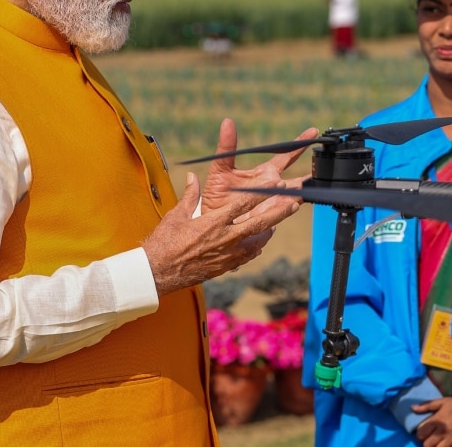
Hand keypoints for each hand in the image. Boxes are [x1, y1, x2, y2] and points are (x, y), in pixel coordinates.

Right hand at [142, 172, 294, 295]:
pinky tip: (258, 243)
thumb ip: (190, 195)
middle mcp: (225, 239)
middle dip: (279, 213)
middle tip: (295, 204)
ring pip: (257, 242)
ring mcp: (226, 255)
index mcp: (213, 223)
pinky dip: (254, 248)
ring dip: (269, 231)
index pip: (243, 204)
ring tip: (277, 223)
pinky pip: (246, 256)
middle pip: (260, 224)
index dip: (262, 192)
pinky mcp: (224, 266)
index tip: (276, 183)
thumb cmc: (163, 243)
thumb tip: (193, 176)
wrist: (156, 274)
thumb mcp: (175, 216)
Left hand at [200, 119, 317, 216]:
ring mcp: (275, 203)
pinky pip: (285, 211)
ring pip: (296, 195)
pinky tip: (295, 201)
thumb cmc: (217, 195)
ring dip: (304, 189)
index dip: (298, 144)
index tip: (313, 132)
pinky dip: (290, 206)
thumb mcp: (220, 169)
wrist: (212, 223)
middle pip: (298, 178)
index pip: (286, 155)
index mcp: (265, 173)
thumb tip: (227, 121)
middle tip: (325, 162)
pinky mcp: (272, 218)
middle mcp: (274, 187)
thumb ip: (226, 146)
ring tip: (315, 181)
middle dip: (312, 170)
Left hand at [413, 397, 451, 446]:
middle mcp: (443, 431)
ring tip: (437, 444)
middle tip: (430, 439)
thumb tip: (412, 408)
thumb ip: (426, 406)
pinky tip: (447, 445)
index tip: (423, 432)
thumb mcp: (441, 402)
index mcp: (437, 420)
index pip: (421, 433)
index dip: (420, 434)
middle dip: (426, 443)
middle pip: (427, 445)